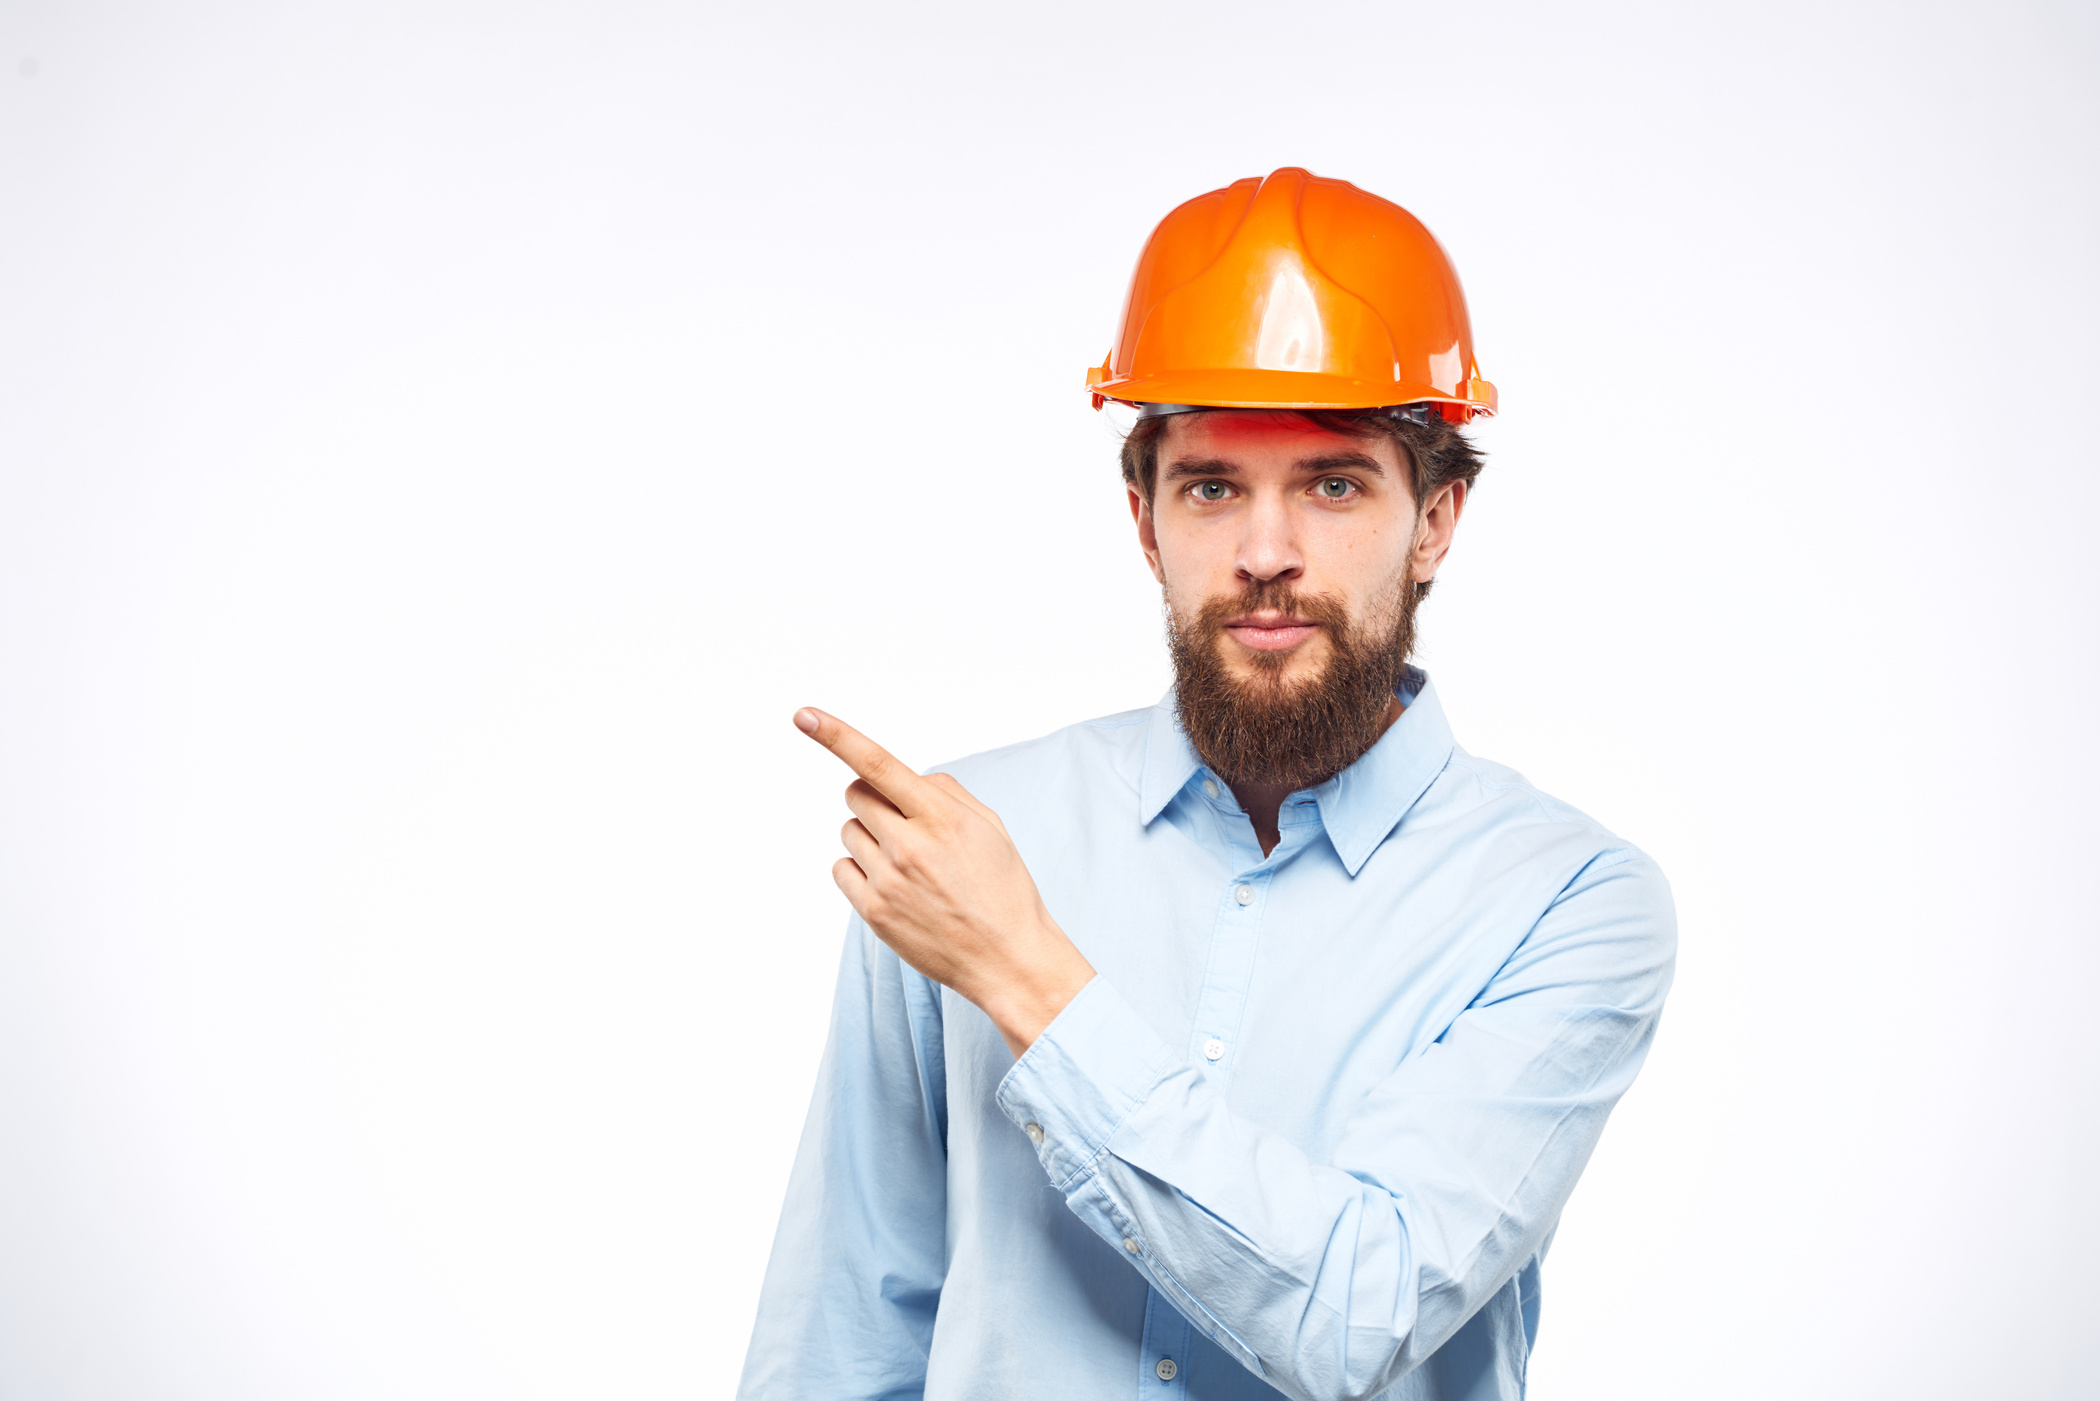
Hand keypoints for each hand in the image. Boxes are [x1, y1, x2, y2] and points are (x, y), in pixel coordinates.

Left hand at [795, 707, 1095, 1057]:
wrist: (1007, 958)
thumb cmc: (1002, 887)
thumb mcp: (989, 826)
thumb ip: (944, 792)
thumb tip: (902, 778)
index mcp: (942, 817)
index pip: (878, 764)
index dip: (837, 736)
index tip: (804, 716)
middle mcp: (910, 845)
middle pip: (855, 794)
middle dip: (872, 798)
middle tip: (902, 822)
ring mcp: (888, 880)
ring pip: (849, 832)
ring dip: (871, 837)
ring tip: (909, 864)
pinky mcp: (874, 912)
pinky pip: (841, 869)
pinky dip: (860, 869)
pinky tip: (894, 886)